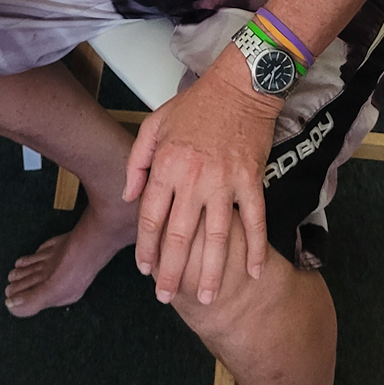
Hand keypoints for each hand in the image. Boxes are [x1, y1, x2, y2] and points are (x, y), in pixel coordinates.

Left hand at [125, 43, 281, 306]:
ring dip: (211, 272)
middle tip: (167, 297)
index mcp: (167, 165)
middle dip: (172, 272)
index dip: (146, 247)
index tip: (145, 269)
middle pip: (180, 237)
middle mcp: (194, 179)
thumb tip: (129, 197)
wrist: (240, 85)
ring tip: (206, 298)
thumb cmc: (197, 103)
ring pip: (216, 238)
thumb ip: (137, 161)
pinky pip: (254, 221)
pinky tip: (253, 272)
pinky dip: (254, 248)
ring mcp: (225, 182)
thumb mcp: (154, 123)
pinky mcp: (251, 180)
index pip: (151, 218)